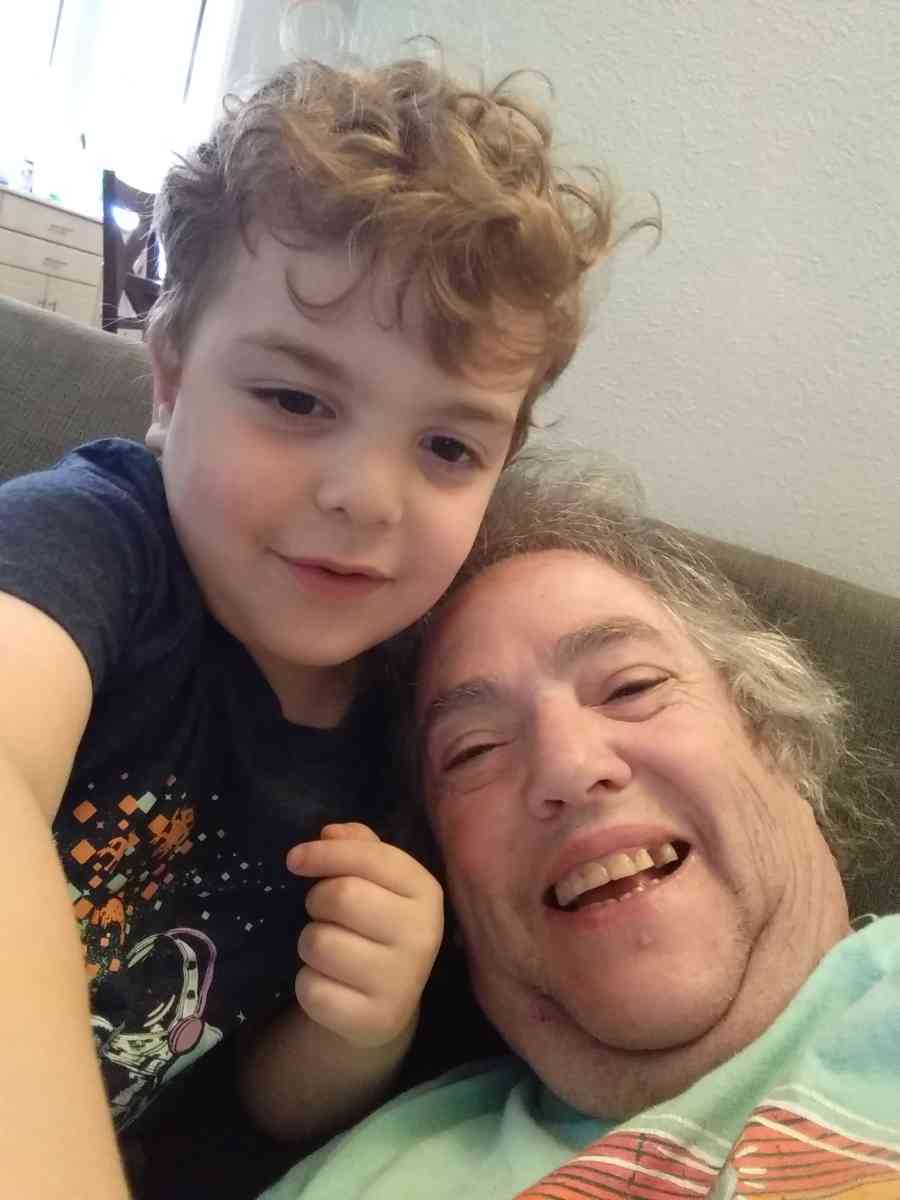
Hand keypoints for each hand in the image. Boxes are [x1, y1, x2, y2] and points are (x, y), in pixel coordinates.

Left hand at [286, 823, 442, 1048]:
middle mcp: (423, 935)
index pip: (371, 857)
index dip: (325, 853)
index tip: (295, 859)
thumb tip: (329, 834)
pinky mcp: (374, 1021)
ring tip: (328, 949)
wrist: (384, 1004)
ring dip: (309, 943)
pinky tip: (329, 983)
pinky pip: (312, 989)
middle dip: (317, 901)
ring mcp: (401, 982)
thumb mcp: (376, 881)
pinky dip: (308, 983)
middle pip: (342, 896)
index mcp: (426, 892)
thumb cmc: (374, 925)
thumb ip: (358, 846)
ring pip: (320, 943)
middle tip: (322, 912)